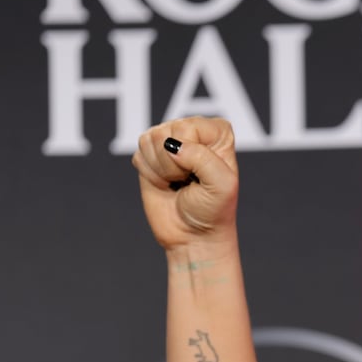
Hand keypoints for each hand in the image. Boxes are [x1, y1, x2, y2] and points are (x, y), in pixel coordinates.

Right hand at [133, 117, 238, 257]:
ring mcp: (169, 141)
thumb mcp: (222, 185)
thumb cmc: (214, 210)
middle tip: (188, 181)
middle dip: (174, 165)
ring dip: (162, 171)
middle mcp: (193, 131)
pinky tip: (165, 184)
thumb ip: (203, 158)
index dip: (191, 155)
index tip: (202, 175)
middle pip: (166, 132)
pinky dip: (150, 175)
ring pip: (149, 141)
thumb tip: (172, 145)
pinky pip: (139, 155)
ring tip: (178, 183)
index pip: (189, 126)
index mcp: (218, 132)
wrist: (193, 236)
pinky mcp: (149, 156)